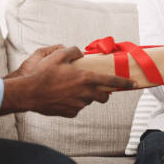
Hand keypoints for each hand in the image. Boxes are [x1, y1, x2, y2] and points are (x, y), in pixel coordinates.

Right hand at [0, 47, 135, 117]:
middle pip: (104, 96)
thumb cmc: (44, 73)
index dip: (125, 83)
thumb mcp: (58, 55)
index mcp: (86, 78)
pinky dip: (75, 102)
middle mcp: (85, 93)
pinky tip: (64, 96)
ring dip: (87, 95)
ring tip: (72, 88)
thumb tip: (80, 53)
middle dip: (105, 92)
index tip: (134, 84)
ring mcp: (78, 104)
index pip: (111, 81)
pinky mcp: (70, 112)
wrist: (29, 93)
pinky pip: (78, 107)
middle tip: (98, 86)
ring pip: (89, 101)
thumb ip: (73, 51)